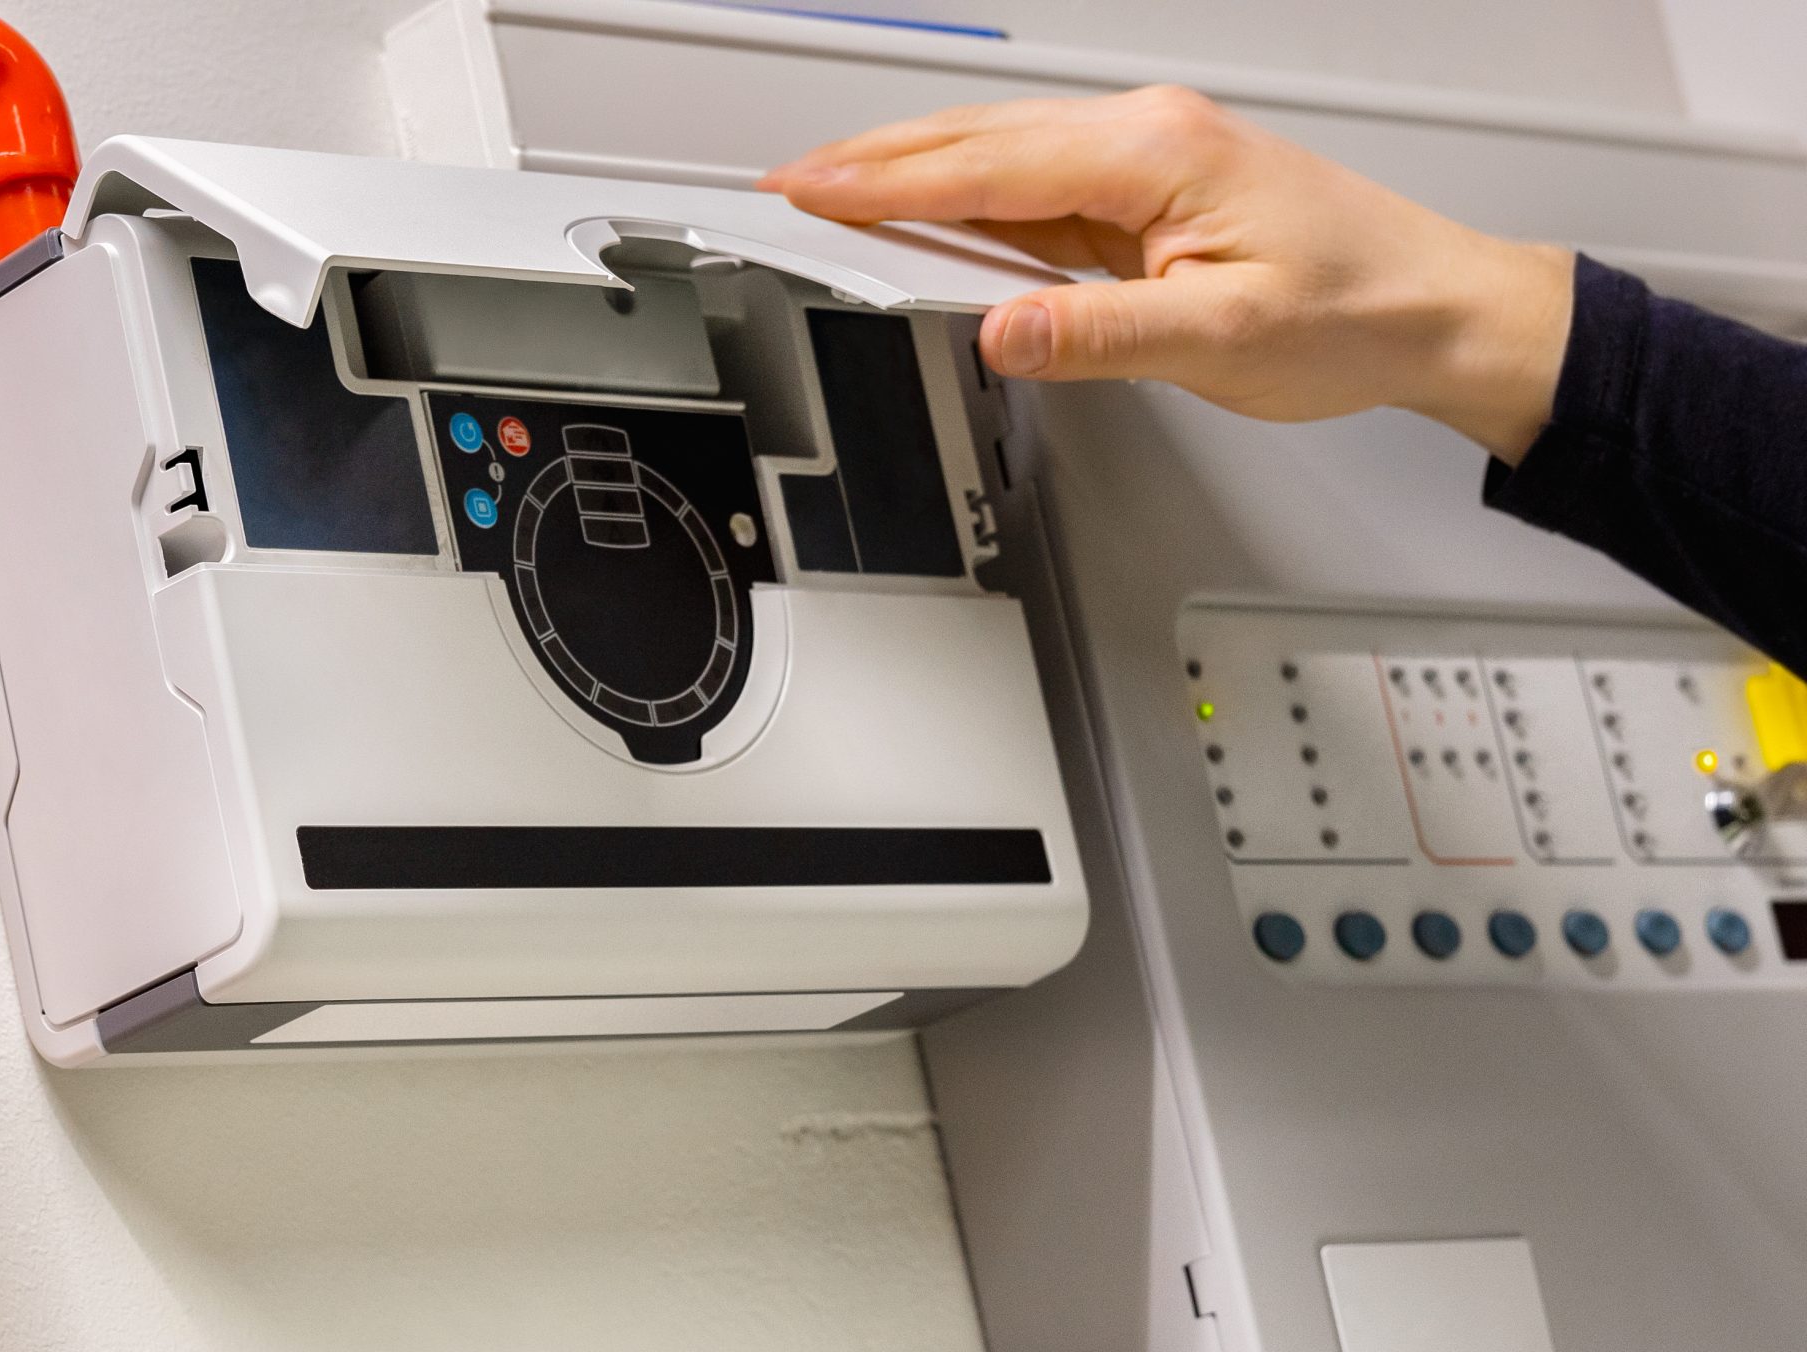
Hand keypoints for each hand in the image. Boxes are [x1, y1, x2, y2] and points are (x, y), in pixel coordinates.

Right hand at [761, 86, 1572, 462]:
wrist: (1436, 310)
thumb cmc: (1355, 311)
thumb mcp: (1220, 337)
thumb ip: (1098, 333)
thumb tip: (1002, 331)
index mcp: (1154, 153)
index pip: (984, 167)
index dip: (884, 181)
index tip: (808, 188)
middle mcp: (1145, 138)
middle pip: (976, 143)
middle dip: (873, 161)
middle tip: (790, 181)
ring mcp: (1145, 162)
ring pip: (999, 160)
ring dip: (912, 174)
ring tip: (835, 192)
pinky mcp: (1149, 194)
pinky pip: (1034, 192)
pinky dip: (967, 201)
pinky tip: (932, 220)